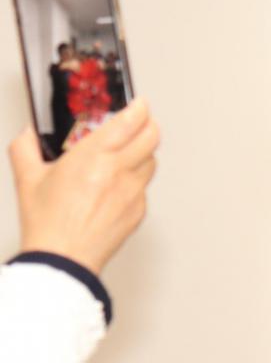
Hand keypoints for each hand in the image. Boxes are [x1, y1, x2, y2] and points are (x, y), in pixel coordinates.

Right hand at [11, 100, 159, 274]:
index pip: (130, 122)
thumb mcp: (27, 179)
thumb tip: (28, 133)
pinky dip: (136, 180)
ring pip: (151, 162)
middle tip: (140, 123)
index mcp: (93, 157)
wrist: (63, 259)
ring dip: (144, 153)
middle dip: (149, 125)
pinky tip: (118, 185)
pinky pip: (144, 187)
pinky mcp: (139, 211)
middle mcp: (118, 171)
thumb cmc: (47, 222)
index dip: (140, 109)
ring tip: (128, 153)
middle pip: (152, 137)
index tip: (139, 103)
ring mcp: (133, 192)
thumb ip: (25, 148)